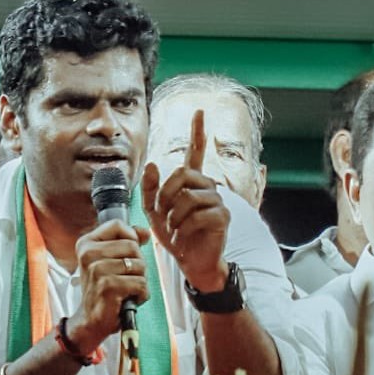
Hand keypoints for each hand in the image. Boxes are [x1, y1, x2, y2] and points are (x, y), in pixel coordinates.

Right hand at [66, 220, 151, 352]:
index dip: (131, 237)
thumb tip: (145, 232)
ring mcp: (97, 270)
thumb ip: (127, 242)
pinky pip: (140, 283)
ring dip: (140, 281)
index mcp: (86, 244)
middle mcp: (88, 254)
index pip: (118, 225)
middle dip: (138, 264)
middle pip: (132, 245)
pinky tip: (129, 299)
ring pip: (139, 265)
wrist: (90, 321)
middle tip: (126, 278)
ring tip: (126, 290)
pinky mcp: (108, 286)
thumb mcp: (110, 261)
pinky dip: (141, 294)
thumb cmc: (102, 290)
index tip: (127, 254)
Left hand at [142, 109, 230, 291]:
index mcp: (192, 182)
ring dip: (173, 216)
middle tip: (163, 215)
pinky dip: (183, 228)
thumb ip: (150, 190)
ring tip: (173, 229)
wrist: (191, 263)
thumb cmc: (175, 236)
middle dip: (165, 195)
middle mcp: (208, 186)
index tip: (199, 111)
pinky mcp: (223, 217)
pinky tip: (182, 237)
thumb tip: (153, 164)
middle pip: (181, 174)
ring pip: (187, 196)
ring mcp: (217, 201)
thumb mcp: (154, 213)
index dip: (197, 132)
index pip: (196, 152)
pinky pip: (197, 214)